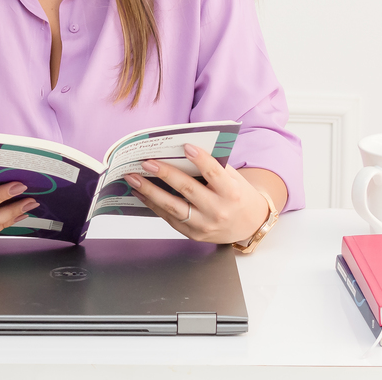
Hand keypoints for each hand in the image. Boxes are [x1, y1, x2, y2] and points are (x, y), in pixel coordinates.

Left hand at [123, 144, 268, 243]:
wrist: (248, 225)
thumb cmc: (238, 196)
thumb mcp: (234, 179)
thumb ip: (214, 167)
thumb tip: (182, 151)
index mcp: (232, 193)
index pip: (215, 174)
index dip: (201, 160)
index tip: (186, 147)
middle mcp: (218, 210)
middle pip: (188, 190)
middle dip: (165, 174)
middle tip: (147, 163)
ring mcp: (204, 225)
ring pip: (173, 207)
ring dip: (150, 191)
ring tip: (133, 178)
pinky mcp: (193, 233)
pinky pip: (169, 217)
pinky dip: (153, 204)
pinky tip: (140, 192)